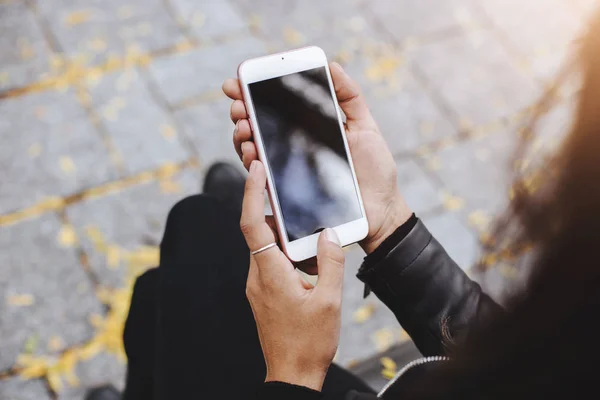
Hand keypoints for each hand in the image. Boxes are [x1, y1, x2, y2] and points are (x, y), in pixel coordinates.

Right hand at [222, 62, 411, 256]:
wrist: (381, 208)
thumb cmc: (375, 169)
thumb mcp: (365, 126)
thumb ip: (350, 96)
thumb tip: (332, 66)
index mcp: (308, 127)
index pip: (275, 107)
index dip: (253, 93)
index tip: (239, 81)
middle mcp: (293, 145)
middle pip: (257, 124)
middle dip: (241, 110)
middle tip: (239, 103)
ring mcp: (288, 168)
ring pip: (252, 147)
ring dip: (241, 133)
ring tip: (244, 125)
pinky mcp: (287, 190)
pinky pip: (261, 174)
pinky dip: (250, 160)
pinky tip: (251, 149)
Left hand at [242, 160, 344, 390]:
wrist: (291, 374)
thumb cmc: (309, 342)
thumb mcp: (330, 300)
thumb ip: (331, 262)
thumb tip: (329, 232)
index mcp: (270, 273)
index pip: (252, 223)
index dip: (251, 192)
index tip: (256, 168)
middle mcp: (256, 276)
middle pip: (259, 230)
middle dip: (271, 208)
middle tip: (286, 189)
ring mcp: (256, 285)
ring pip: (265, 246)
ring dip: (282, 233)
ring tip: (303, 230)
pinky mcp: (262, 293)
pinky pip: (270, 262)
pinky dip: (284, 252)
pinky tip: (306, 259)